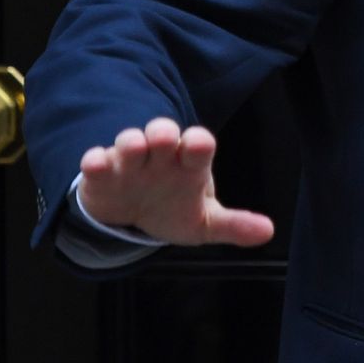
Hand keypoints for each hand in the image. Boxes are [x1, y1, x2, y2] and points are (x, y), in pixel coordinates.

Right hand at [76, 117, 274, 246]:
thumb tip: (268, 231)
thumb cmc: (173, 208)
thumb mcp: (204, 222)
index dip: (198, 143)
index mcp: (189, 163)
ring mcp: (130, 161)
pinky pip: (96, 161)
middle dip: (162, 133)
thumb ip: (233, 225)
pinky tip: (96, 164)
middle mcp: (160, 155)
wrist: (132, 217)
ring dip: (131, 142)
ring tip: (134, 149)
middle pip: (162, 132)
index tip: (199, 146)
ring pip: (129, 141)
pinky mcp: (102, 173)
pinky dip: (95, 160)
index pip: (197, 144)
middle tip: (163, 140)